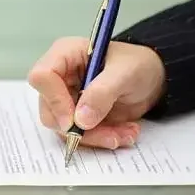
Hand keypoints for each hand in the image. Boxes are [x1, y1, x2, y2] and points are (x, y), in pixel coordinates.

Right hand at [27, 37, 165, 148]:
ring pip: (62, 127)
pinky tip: (122, 133)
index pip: (42, 76)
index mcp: (64, 55)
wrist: (152, 79)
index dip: (55, 100)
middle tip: (111, 135)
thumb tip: (81, 119)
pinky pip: (77, 135)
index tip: (76, 121)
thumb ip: (103, 92)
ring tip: (124, 133)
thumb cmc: (138, 65)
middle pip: (49, 109)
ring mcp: (65, 98)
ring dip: (95, 137)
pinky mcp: (74, 116)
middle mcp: (59, 77)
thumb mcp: (126, 73)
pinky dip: (101, 139)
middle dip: (80, 128)